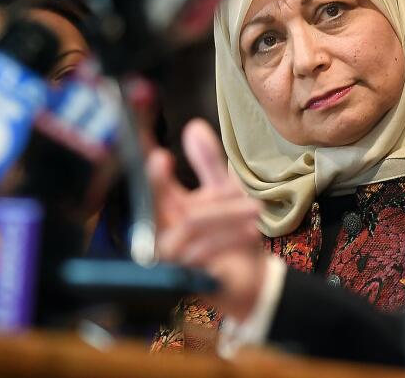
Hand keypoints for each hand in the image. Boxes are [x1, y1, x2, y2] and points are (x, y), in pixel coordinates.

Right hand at [146, 118, 265, 319]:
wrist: (247, 277)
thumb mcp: (223, 192)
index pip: (149, 182)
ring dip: (228, 215)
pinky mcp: (181, 274)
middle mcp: (158, 229)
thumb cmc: (230, 233)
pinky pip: (203, 248)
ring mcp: (167, 254)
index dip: (149, 167)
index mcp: (164, 207)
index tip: (159, 154)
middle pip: (163, 201)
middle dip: (201, 193)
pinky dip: (230, 236)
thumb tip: (193, 126)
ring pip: (191, 222)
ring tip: (255, 210)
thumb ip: (207, 162)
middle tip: (230, 188)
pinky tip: (251, 232)